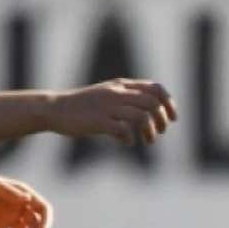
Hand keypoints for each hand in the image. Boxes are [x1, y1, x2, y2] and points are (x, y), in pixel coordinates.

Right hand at [48, 79, 177, 144]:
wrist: (55, 109)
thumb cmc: (84, 105)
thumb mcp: (108, 94)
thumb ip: (127, 98)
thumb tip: (151, 113)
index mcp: (122, 85)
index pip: (155, 88)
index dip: (169, 103)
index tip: (172, 118)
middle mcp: (117, 93)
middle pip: (152, 103)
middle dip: (162, 120)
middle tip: (160, 132)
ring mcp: (108, 107)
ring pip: (141, 117)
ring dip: (150, 132)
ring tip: (148, 141)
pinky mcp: (98, 121)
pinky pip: (123, 130)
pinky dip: (130, 138)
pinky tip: (127, 142)